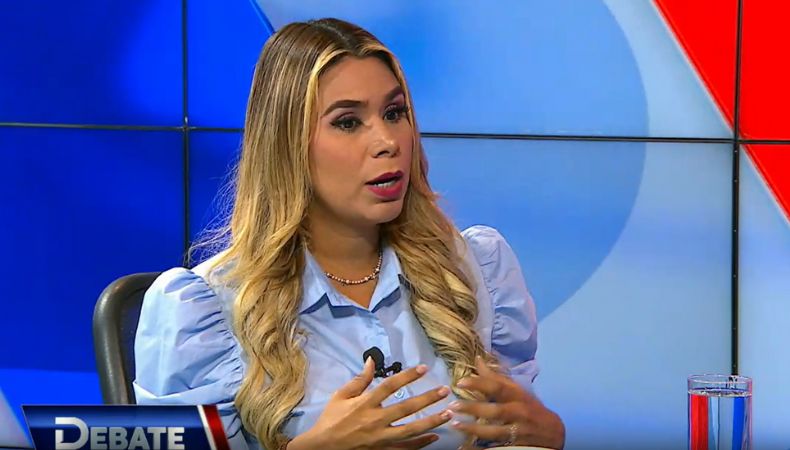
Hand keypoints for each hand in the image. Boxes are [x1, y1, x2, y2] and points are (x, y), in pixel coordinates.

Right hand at [288, 358, 453, 449]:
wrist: (322, 448)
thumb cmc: (331, 419)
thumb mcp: (341, 396)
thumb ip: (360, 379)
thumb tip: (371, 360)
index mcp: (365, 404)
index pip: (390, 386)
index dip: (407, 376)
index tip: (423, 368)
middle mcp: (375, 420)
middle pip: (406, 408)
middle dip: (428, 399)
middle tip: (445, 390)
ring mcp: (380, 438)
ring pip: (411, 430)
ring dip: (431, 422)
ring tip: (448, 413)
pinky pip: (405, 449)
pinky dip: (421, 443)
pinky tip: (435, 436)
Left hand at [449, 357, 564, 448]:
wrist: (554, 432)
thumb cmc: (530, 407)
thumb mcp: (516, 391)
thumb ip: (496, 377)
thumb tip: (477, 360)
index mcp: (518, 395)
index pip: (498, 387)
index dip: (480, 383)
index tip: (461, 381)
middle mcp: (519, 412)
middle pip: (495, 410)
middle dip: (473, 408)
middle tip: (453, 406)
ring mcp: (518, 430)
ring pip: (495, 431)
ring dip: (474, 428)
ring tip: (455, 424)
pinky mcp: (516, 445)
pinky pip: (496, 447)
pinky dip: (481, 448)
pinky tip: (466, 447)